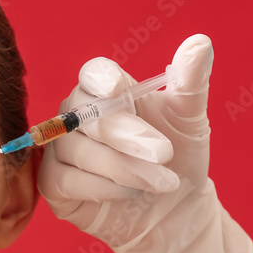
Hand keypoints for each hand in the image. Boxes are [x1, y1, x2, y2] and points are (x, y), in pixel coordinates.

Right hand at [37, 34, 252, 252]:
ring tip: (162, 182)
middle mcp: (75, 116)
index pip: (93, 74)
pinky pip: (66, 180)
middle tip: (164, 153)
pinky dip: (102, 188)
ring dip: (123, 167)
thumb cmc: (178, 158)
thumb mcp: (189, 120)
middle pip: (84, 114)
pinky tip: (131, 193)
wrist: (173, 210)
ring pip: (77, 150)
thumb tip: (200, 42)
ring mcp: (59, 149)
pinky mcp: (53, 183)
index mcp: (105, 90)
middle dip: (125, 134)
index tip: (118, 90)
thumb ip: (190, 82)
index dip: (102, 80)